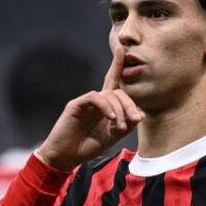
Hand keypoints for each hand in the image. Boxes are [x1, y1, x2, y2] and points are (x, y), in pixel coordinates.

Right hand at [36, 46, 143, 169]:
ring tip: (119, 126)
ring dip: (119, 110)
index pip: (113, 82)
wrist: (66, 157)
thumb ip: (125, 126)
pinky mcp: (76, 105)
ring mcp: (86, 102)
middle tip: (133, 120)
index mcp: (105, 107)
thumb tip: (140, 114)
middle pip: (118, 92)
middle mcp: (96, 101)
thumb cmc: (87, 146)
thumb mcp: (112, 137)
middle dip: (129, 105)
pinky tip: (110, 118)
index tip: (122, 48)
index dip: (117, 65)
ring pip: (109, 94)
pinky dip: (106, 107)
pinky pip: (95, 98)